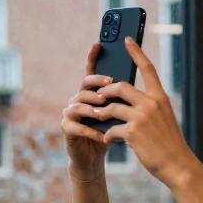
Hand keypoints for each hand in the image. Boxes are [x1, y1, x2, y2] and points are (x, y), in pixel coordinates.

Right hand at [61, 43, 112, 175]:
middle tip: (110, 83)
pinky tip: (102, 134)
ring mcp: (70, 114)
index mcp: (91, 93)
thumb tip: (135, 85)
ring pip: (78, 104)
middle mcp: (78, 99)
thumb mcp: (118, 115)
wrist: (94, 158)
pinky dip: (90, 130)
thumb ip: (121, 101)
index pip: (90, 72)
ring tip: (104, 110)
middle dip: (97, 83)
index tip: (98, 44)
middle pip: (84, 85)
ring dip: (93, 107)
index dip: (92, 57)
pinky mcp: (66, 129)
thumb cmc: (107, 134)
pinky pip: (77, 126)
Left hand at [92, 37, 202, 187]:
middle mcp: (151, 103)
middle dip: (106, 90)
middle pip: (120, 86)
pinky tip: (108, 140)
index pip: (148, 68)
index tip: (127, 40)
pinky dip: (107, 134)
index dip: (136, 52)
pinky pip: (111, 128)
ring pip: (111, 106)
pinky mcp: (133, 132)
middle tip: (99, 97)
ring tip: (98, 118)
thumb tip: (127, 102)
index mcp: (160, 97)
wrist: (177, 165)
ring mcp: (142, 117)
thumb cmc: (169, 144)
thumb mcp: (164, 119)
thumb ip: (149, 107)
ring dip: (102, 113)